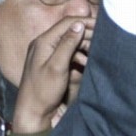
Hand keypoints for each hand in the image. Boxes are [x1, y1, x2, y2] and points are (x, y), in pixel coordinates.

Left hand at [12, 17, 92, 132]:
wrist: (33, 113)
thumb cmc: (43, 91)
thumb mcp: (57, 66)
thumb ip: (68, 44)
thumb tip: (79, 25)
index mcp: (43, 41)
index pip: (67, 23)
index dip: (85, 22)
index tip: (102, 26)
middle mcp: (43, 44)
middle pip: (68, 31)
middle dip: (86, 35)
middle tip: (102, 40)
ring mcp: (46, 53)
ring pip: (69, 43)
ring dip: (83, 47)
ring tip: (95, 53)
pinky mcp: (50, 63)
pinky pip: (66, 54)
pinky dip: (77, 56)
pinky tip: (85, 64)